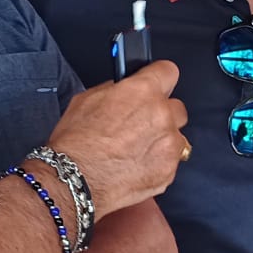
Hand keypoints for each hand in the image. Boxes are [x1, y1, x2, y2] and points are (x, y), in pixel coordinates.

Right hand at [46, 63, 188, 217]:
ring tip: (136, 149)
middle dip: (161, 113)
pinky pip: (171, 161)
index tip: (157, 83)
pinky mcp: (169, 170)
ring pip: (176, 137)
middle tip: (140, 124)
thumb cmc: (76, 143)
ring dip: (161, 140)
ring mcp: (169, 145)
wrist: (76, 181)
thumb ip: (116, 90)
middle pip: (176, 107)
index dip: (160, 77)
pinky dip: (158, 163)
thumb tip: (124, 89)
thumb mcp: (87, 99)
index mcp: (143, 91)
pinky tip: (135, 165)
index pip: (168, 71)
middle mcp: (162, 115)